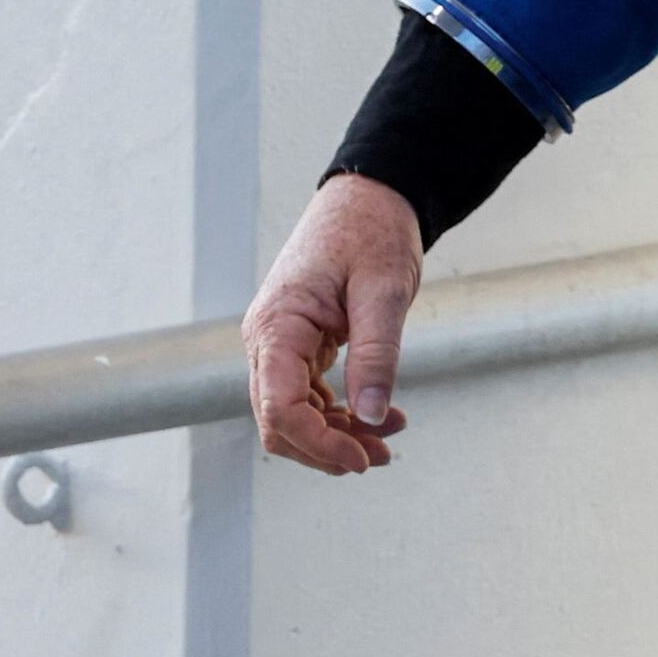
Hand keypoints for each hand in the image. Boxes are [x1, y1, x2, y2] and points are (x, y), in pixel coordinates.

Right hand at [241, 172, 424, 474]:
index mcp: (277, 326)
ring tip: (390, 435)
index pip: (280, 408)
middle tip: (382, 457)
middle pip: (279, 423)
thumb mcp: (384, 290)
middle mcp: (266, 341)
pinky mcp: (297, 347)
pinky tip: (380, 415)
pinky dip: (340, 414)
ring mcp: (279, 345)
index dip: (319, 444)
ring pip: (294, 415)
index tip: (364, 458)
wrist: (369, 198)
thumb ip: (377, 353)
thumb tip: (370, 416)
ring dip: (337, 435)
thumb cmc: (373, 232)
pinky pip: (309, 396)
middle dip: (326, 448)